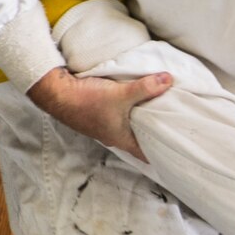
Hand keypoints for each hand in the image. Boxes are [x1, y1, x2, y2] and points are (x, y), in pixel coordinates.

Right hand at [26, 67, 172, 161]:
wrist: (57, 94)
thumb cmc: (87, 101)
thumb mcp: (121, 94)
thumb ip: (146, 88)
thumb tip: (169, 80)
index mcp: (122, 140)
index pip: (146, 155)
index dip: (162, 154)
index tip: (177, 151)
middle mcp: (114, 137)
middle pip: (139, 140)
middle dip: (155, 135)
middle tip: (174, 128)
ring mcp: (104, 127)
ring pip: (129, 128)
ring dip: (141, 123)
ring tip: (159, 113)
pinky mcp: (97, 115)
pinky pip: (119, 117)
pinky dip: (129, 113)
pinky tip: (135, 102)